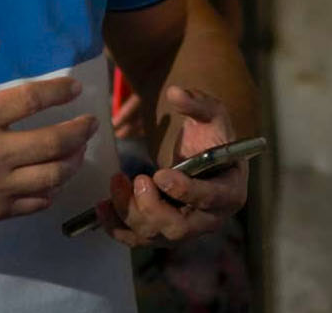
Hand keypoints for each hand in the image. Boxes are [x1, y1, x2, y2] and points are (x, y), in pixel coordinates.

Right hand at [0, 35, 97, 232]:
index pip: (31, 99)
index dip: (59, 91)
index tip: (73, 89)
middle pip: (54, 141)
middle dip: (81, 130)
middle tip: (91, 123)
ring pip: (53, 175)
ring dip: (74, 160)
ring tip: (79, 149)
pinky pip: (37, 201)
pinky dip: (53, 189)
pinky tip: (55, 178)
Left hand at [93, 86, 247, 246]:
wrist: (202, 156)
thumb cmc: (211, 135)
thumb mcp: (210, 114)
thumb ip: (196, 103)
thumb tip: (175, 92)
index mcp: (229, 191)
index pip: (210, 199)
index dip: (185, 191)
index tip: (159, 174)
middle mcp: (209, 219)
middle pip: (178, 228)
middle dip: (151, 208)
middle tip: (137, 180)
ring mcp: (183, 230)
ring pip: (153, 235)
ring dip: (129, 212)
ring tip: (116, 181)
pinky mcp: (160, 233)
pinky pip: (136, 239)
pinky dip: (115, 226)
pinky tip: (102, 206)